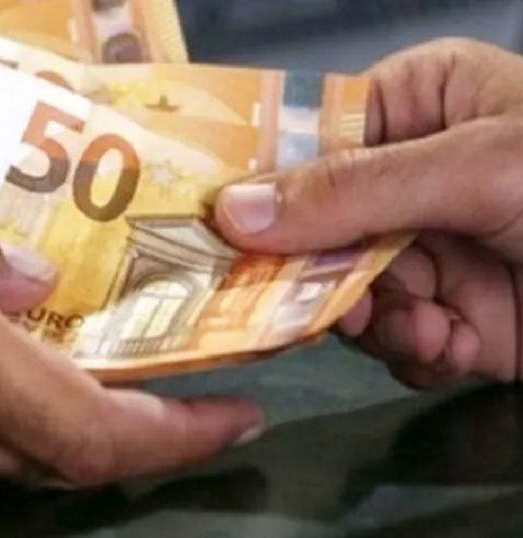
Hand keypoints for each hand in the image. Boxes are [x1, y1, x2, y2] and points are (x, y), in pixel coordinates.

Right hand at [215, 39, 522, 388]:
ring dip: (374, 319)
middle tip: (321, 301)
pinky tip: (455, 346)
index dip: (263, 184)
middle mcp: (411, 176)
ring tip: (425, 324)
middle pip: (314, 226)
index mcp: (417, 106)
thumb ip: (354, 191)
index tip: (222, 228)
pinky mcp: (452, 314)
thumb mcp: (480, 168)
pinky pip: (389, 336)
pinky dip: (412, 349)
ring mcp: (429, 249)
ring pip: (342, 290)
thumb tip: (234, 209)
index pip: (308, 138)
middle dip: (321, 271)